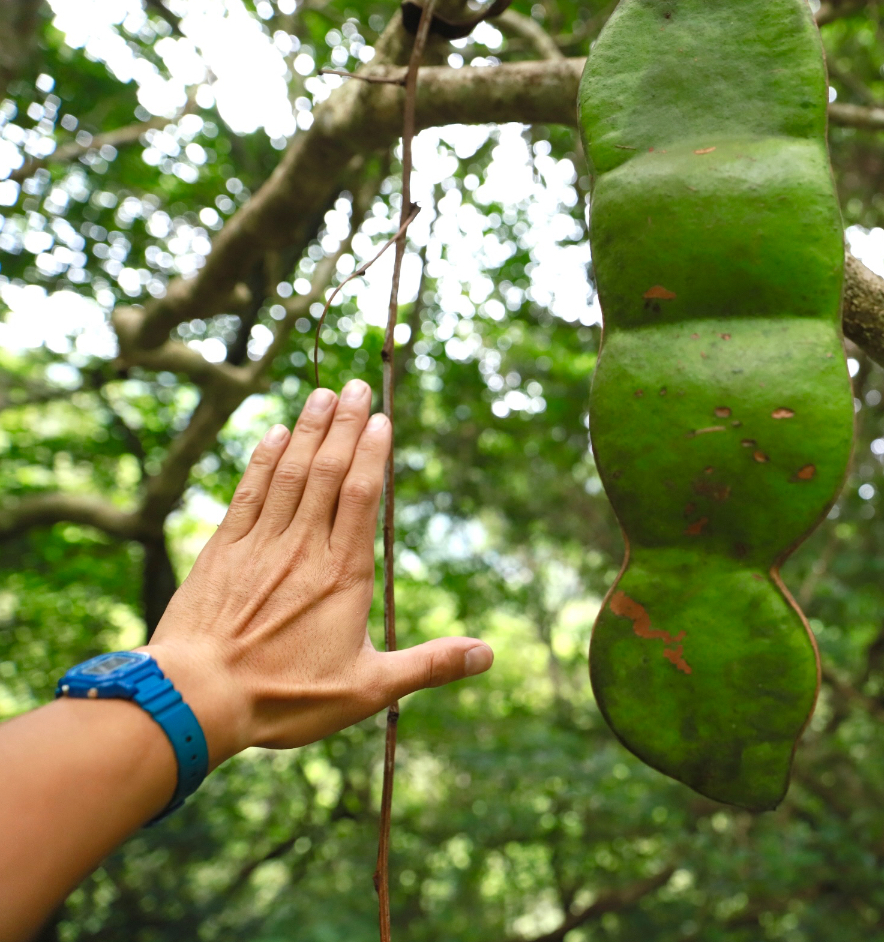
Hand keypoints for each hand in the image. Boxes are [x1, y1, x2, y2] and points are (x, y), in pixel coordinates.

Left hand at [144, 380, 492, 766]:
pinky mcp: (221, 552)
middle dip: (342, 424)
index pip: (361, 495)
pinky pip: (247, 493)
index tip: (380, 417)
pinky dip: (261, 461)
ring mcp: (258, 545)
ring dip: (305, 430)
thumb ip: (429, 665)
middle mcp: (302, 547)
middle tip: (354, 385)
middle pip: (326, 471)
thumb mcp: (368, 689)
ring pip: (288, 473)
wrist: (194, 698)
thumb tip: (488, 654)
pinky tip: (271, 436)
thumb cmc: (284, 697)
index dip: (371, 452)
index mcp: (342, 573)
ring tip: (320, 394)